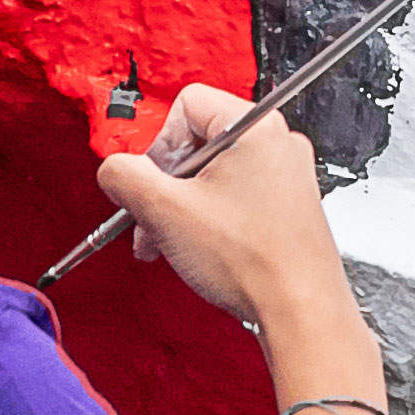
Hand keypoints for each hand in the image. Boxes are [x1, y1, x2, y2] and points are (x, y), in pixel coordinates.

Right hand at [98, 85, 360, 345]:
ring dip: (184, 205)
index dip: (159, 144)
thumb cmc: (254, 262)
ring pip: (216, 172)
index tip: (153, 182)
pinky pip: (237, 195)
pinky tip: (200, 248)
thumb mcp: (166, 211)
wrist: (300, 310)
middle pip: (199, 141)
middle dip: (166, 184)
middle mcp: (279, 142)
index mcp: (256, 126)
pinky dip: (211, 217)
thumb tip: (114, 169)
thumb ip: (125, 177)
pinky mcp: (290, 204)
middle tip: (153, 219)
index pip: (187, 104)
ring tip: (170, 242)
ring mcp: (288, 174)